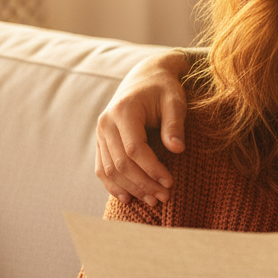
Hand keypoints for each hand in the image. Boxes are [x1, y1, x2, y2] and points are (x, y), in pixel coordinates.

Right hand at [95, 50, 189, 205]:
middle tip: (165, 197)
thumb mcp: (175, 101)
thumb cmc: (164, 89)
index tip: (170, 183)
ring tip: (152, 201)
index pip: (134, 149)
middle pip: (121, 163)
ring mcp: (100, 133)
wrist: (146, 76)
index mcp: (124, 111)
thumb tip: (177, 149)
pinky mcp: (101, 141)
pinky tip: (128, 198)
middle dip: (143, 184)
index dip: (152, 169)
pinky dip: (113, 185)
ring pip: (110, 169)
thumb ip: (175, 124)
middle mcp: (106, 123)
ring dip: (130, 188)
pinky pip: (102, 168)